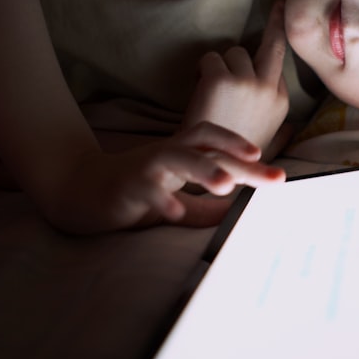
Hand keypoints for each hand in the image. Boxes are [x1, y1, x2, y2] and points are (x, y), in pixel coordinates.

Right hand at [44, 122, 285, 233]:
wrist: (83, 190)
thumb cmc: (137, 192)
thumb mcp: (178, 198)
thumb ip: (206, 206)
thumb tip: (240, 212)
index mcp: (183, 154)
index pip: (219, 146)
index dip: (247, 153)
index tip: (276, 171)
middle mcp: (169, 153)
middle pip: (207, 146)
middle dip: (239, 159)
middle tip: (270, 175)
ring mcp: (147, 167)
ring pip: (178, 157)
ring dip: (204, 169)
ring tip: (226, 184)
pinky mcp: (128, 185)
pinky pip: (147, 190)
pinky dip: (162, 199)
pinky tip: (176, 212)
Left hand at [185, 4, 291, 156]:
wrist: (207, 169)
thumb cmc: (233, 159)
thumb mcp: (268, 147)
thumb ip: (283, 133)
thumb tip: (294, 129)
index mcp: (281, 103)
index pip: (279, 66)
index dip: (271, 54)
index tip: (280, 31)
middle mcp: (268, 88)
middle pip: (274, 44)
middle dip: (278, 22)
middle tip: (279, 3)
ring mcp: (246, 82)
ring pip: (235, 51)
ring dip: (222, 64)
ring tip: (212, 88)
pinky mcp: (221, 79)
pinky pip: (211, 58)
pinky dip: (202, 69)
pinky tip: (199, 86)